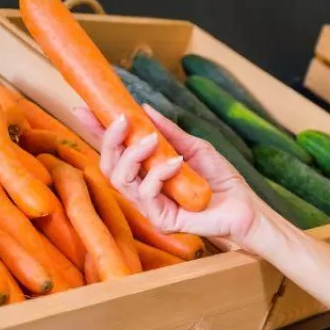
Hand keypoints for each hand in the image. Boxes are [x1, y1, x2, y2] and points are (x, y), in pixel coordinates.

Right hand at [74, 105, 264, 246]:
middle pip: (109, 167)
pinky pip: (146, 194)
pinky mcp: (161, 221)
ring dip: (132, 155)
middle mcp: (143, 192)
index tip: (84, 109)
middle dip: (109, 141)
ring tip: (152, 139)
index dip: (97, 132)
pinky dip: (158, 173)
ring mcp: (150, 208)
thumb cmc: (222, 180)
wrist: (246, 207)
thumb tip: (144, 108)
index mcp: (147, 174)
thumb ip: (169, 132)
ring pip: (121, 180)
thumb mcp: (195, 148)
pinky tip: (176, 163)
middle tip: (122, 120)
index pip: (115, 153)